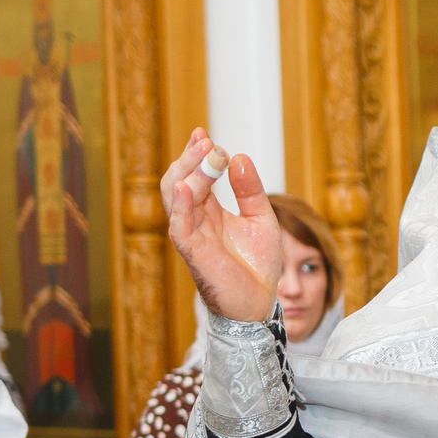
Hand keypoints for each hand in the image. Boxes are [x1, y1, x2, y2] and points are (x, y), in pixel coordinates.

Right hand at [161, 130, 285, 322]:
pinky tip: (187, 188)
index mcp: (210, 210)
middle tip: (206, 142)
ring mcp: (192, 235)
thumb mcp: (261, 218)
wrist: (260, 302)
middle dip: (190, 159)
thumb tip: (240, 157)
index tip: (203, 134)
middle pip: (180, 181)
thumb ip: (251, 190)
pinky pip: (179, 227)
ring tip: (204, 155)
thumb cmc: (258, 265)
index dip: (196, 154)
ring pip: (175, 198)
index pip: (195, 175)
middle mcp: (196, 220)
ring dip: (187, 174)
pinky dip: (181, 207)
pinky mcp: (193, 254)